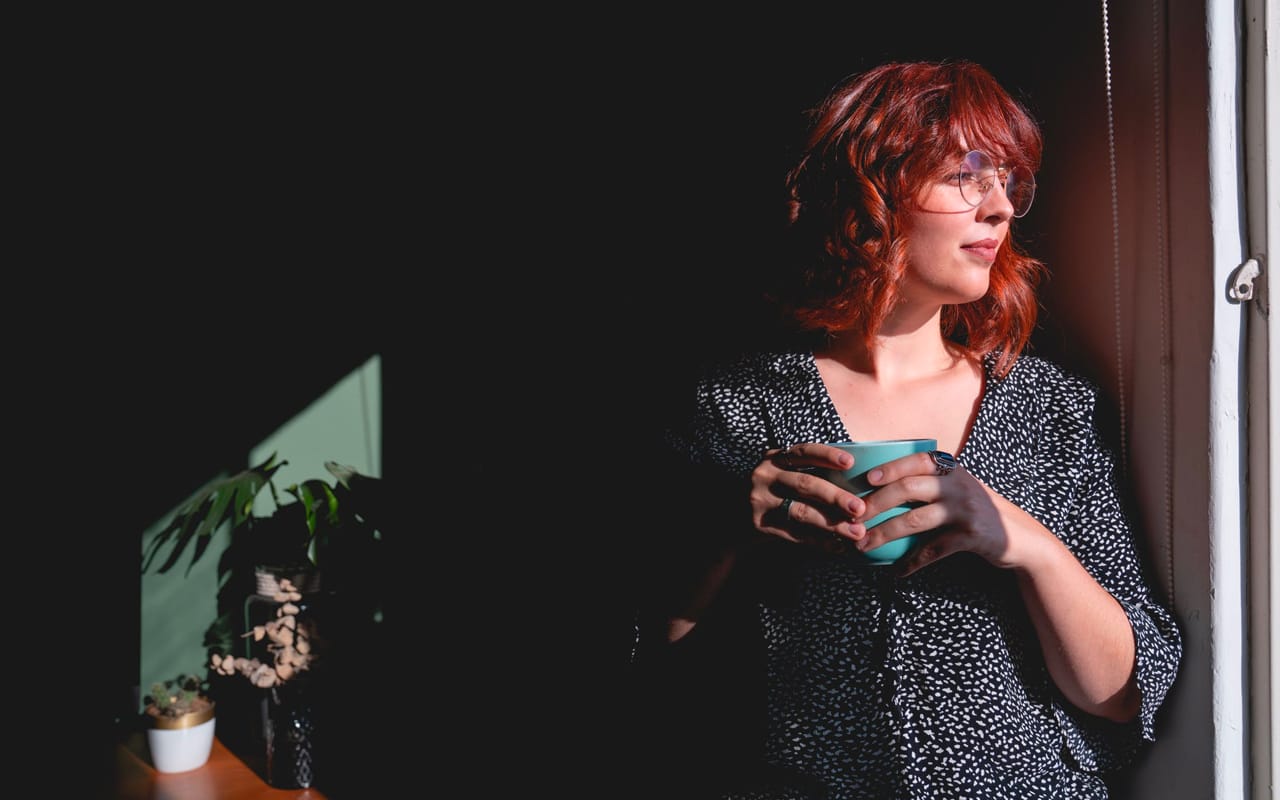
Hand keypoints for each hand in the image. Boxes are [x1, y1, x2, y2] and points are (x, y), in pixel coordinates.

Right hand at [750, 443, 867, 550]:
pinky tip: (837, 546)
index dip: (827, 455)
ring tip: (855, 532)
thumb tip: (855, 479)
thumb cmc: (770, 494)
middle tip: (860, 508)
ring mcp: (759, 501)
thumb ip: (807, 472)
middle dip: (836, 497)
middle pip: (805, 484)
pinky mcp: (758, 525)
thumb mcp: (781, 475)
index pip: (804, 451)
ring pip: (801, 512)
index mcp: (774, 458)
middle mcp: (764, 476)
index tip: (850, 463)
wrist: (732, 520)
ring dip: (831, 523)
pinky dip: (819, 541)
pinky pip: (794, 535)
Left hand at [856, 450, 1048, 574]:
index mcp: (951, 468)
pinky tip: (895, 572)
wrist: (1020, 537)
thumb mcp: (958, 487)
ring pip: (915, 520)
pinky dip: (911, 563)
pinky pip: (932, 550)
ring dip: (884, 534)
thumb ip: (930, 481)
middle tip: (853, 518)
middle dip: (876, 503)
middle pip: (908, 488)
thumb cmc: (976, 509)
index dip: (890, 467)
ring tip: (862, 545)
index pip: (916, 460)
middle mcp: (958, 484)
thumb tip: (879, 484)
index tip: (866, 479)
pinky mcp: (970, 536)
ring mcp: (965, 510)